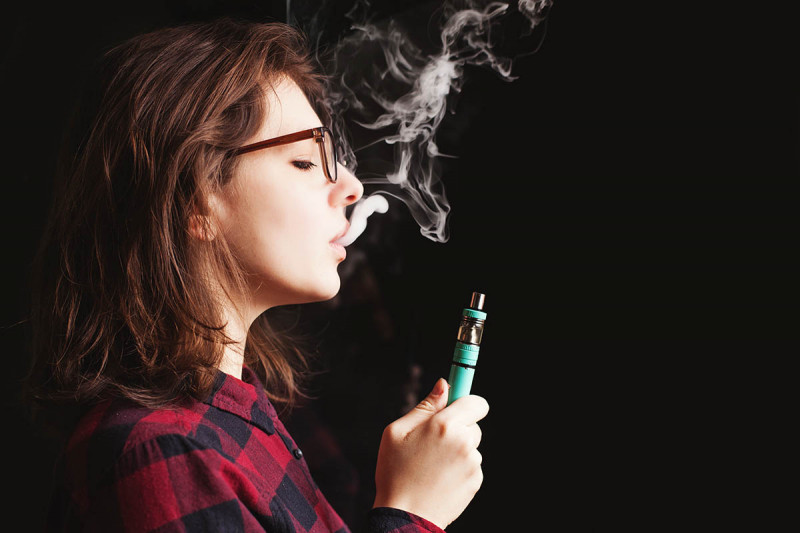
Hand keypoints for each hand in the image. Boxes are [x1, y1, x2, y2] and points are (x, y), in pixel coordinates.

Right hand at [373, 378, 488, 528]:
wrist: (405, 516)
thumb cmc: (395, 472)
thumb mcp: (397, 432)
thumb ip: (425, 406)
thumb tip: (444, 384)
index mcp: (445, 425)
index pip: (476, 402)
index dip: (467, 401)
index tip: (459, 405)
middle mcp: (464, 442)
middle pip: (473, 423)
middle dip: (458, 426)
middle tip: (434, 440)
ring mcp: (472, 463)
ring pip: (471, 445)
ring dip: (458, 448)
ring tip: (432, 463)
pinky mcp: (476, 481)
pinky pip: (470, 465)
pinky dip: (459, 467)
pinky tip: (439, 477)